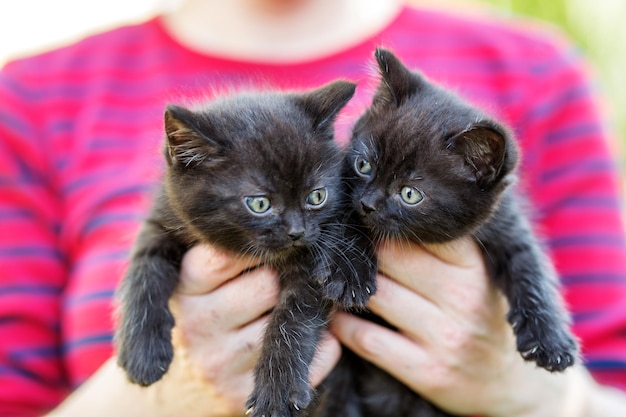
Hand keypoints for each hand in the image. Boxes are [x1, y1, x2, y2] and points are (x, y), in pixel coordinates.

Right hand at [46, 244, 340, 416]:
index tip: (272, 239)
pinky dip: (321, 344)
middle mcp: (196, 325)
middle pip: (267, 285)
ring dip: (301, 309)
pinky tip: (309, 335)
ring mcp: (219, 363)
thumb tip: (277, 212)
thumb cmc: (203, 308)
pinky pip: (308, 358)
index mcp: (183, 287)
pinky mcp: (241, 394)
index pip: (226, 253)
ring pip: (285, 322)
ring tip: (294, 302)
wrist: (183, 382)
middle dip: (282, 276)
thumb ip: (224, 247)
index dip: (256, 244)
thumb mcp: (197, 275)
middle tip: (287, 273)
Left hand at [330, 238, 580, 416]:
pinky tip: (340, 316)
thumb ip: (446, 246)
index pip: (424, 229)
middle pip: (392, 255)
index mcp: (475, 268)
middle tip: (349, 248)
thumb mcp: (480, 275)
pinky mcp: (426, 371)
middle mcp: (464, 299)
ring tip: (343, 279)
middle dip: (366, 249)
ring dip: (352, 285)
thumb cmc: (484, 316)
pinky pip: (366, 338)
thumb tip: (394, 209)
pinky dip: (344, 325)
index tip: (372, 217)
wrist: (510, 385)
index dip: (393, 221)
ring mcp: (446, 337)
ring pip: (376, 293)